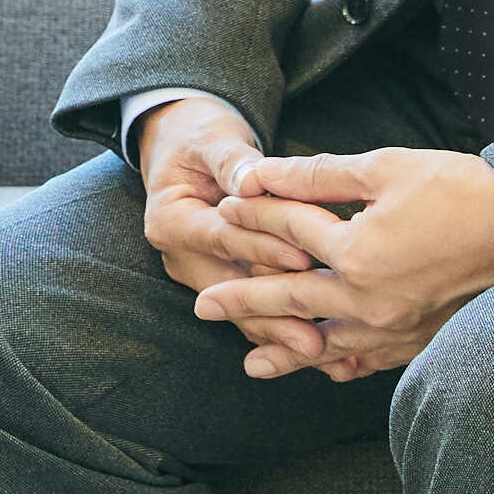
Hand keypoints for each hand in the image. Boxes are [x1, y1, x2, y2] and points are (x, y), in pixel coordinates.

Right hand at [135, 99, 324, 347]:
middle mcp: (181, 257)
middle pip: (233, 289)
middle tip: (316, 335)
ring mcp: (203, 277)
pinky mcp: (226, 286)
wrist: (187, 150)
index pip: (222, 238)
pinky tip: (322, 355)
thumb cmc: (200, 138)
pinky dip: (287, 330)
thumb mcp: (212, 140)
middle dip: (276, 313)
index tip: (304, 256)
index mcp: (170, 220)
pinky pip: (257, 313)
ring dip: (284, 332)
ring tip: (323, 354)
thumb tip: (252, 182)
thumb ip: (233, 162)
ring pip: (245, 312)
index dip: (262, 248)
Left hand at [194, 148, 493, 382]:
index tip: (227, 207)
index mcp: (358, 253)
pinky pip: (368, 360)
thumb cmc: (458, 188)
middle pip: (290, 299)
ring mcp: (396, 327)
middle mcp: (371, 300)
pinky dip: (340, 363)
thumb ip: (318, 175)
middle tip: (203, 306)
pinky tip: (324, 366)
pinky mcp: (419, 340)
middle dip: (243, 299)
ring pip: (325, 344)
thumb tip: (263, 172)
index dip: (256, 212)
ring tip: (250, 359)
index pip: (289, 232)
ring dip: (284, 348)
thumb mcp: (383, 168)